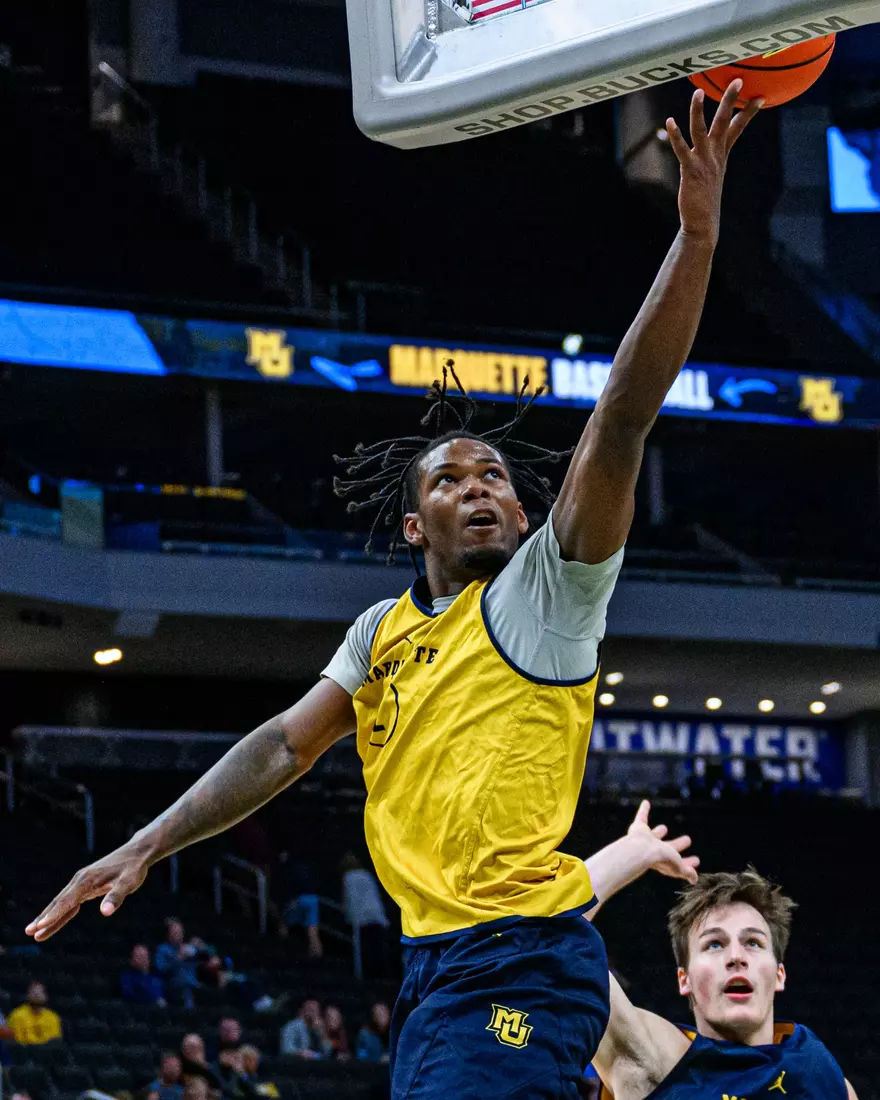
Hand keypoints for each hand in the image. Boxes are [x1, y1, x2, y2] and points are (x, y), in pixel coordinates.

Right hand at [25, 841, 151, 940]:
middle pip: (59, 902)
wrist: (136, 853)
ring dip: (48, 917)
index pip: (67, 901)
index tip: (39, 926)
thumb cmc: (133, 868)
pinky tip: (52, 923)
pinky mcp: (86, 885)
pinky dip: (60, 913)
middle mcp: (80, 880)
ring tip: (33, 932)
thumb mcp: (129, 883)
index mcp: (87, 881)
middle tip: (28, 932)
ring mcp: (82, 882)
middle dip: (44, 917)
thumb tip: (105, 912)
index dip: (53, 915)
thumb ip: (116, 897)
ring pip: (62, 903)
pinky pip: (70, 902)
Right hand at [626, 800, 699, 883]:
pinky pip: (641, 817)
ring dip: (659, 831)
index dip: (688, 862)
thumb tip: (694, 880)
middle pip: (669, 847)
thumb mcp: (679, 867)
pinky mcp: (638, 828)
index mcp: (666, 861)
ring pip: (654, 834)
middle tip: (688, 839)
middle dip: (677, 844)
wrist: (642, 850)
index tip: (697, 860)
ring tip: (665, 828)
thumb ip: (687, 872)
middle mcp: (655, 851)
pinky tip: (646, 803)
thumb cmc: (661, 859)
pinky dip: (643, 810)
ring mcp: (646, 840)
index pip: (679, 862)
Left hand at [666, 79, 762, 245]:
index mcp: (722, 155)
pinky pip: (682, 150)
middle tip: (738, 79)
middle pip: (725, 122)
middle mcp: (715, 155)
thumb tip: (709, 150)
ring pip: (702, 130)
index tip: (761, 95)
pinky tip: (670, 121)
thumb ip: (712, 159)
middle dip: (731, 100)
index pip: (738, 128)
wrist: (703, 224)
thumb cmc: (705, 200)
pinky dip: (676, 135)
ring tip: (698, 92)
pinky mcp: (691, 171)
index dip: (748, 111)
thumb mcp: (713, 174)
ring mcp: (704, 162)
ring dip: (699, 110)